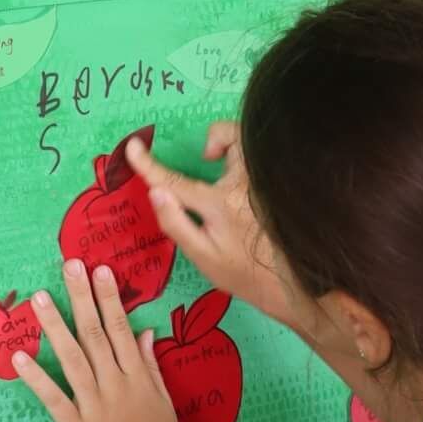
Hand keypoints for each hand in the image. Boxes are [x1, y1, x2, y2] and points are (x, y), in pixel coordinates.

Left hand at [14, 263, 185, 421]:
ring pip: (72, 359)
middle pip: (96, 335)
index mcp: (138, 378)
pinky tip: (20, 357)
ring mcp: (93, 406)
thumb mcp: (165, 402)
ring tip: (39, 298)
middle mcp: (115, 385)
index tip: (100, 270)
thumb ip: (151, 366)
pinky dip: (36, 378)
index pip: (122, 329)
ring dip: (55, 326)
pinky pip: (53, 399)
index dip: (110, 298)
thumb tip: (144, 332)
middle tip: (69, 266)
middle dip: (82, 298)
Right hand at [128, 125, 293, 326]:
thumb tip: (155, 191)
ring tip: (224, 170)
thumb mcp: (203, 257)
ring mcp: (264, 181)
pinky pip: (260, 157)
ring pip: (249, 143)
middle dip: (216, 138)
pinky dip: (248, 157)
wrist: (290, 285)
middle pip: (231, 136)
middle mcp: (245, 183)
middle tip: (208, 160)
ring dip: (233, 145)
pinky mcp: (276, 185)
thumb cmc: (241, 274)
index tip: (133, 147)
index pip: (176, 180)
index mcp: (221, 203)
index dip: (150, 164)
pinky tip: (242, 183)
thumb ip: (176, 223)